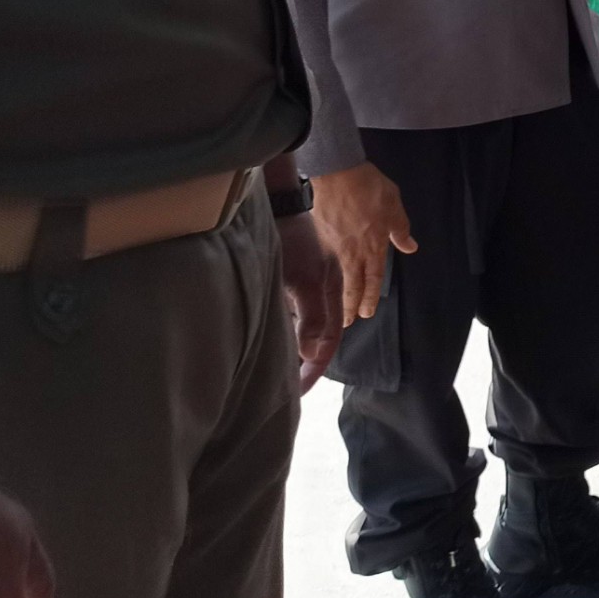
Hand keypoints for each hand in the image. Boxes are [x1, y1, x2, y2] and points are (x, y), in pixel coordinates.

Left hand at [274, 209, 342, 391]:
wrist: (278, 204)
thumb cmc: (291, 241)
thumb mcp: (302, 280)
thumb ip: (311, 317)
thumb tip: (314, 353)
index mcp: (330, 294)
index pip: (327, 343)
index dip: (314, 369)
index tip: (297, 392)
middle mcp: (321, 293)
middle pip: (318, 339)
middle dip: (304, 366)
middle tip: (285, 389)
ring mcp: (305, 286)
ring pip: (303, 329)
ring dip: (293, 350)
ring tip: (276, 371)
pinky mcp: (289, 281)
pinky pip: (290, 317)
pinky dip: (283, 334)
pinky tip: (268, 340)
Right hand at [312, 162, 413, 328]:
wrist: (338, 172)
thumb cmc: (371, 189)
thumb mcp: (395, 207)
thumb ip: (401, 230)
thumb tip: (410, 247)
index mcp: (373, 246)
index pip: (374, 280)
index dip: (371, 298)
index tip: (367, 314)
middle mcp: (353, 251)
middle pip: (353, 284)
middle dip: (351, 306)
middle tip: (348, 323)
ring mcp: (335, 244)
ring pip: (340, 274)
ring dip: (340, 292)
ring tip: (338, 306)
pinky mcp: (322, 233)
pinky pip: (329, 255)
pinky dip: (330, 267)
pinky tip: (330, 269)